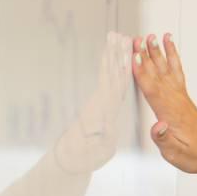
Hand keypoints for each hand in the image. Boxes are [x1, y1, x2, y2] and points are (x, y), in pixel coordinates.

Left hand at [55, 31, 134, 173]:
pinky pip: (108, 81)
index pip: (114, 83)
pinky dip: (113, 68)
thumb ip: (102, 139)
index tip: (125, 51)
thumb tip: (102, 132)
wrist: (70, 160)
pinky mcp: (99, 104)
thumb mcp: (97, 150)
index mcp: (103, 109)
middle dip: (116, 54)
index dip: (120, 67)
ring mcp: (99, 101)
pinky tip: (116, 60)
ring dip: (114, 56)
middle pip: (110, 72)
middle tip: (120, 35)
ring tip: (117, 39)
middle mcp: (100, 101)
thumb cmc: (85, 157)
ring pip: (109, 74)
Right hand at [130, 32, 196, 174]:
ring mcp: (181, 97)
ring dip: (159, 53)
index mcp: (171, 114)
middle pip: (158, 75)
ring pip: (167, 71)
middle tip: (137, 39)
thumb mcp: (176, 154)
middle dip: (147, 57)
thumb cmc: (195, 155)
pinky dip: (173, 58)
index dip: (142, 74)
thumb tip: (157, 126)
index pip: (153, 91)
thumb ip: (164, 140)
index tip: (133, 57)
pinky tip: (169, 46)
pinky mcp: (183, 97)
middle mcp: (177, 101)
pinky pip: (177, 73)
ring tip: (152, 36)